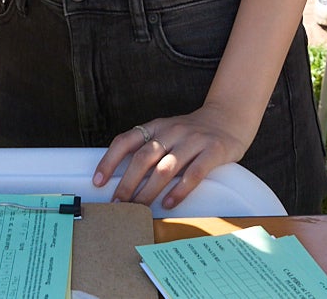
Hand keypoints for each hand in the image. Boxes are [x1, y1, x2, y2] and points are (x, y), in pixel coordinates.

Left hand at [94, 103, 254, 209]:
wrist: (228, 118)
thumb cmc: (192, 133)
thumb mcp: (167, 133)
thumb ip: (148, 149)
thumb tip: (121, 178)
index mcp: (156, 127)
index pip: (126, 141)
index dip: (109, 161)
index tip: (99, 182)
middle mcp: (172, 131)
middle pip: (143, 158)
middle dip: (127, 183)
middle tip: (119, 204)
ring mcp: (193, 140)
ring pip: (166, 168)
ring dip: (149, 191)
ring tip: (139, 208)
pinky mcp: (213, 151)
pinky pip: (193, 173)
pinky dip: (179, 190)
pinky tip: (169, 203)